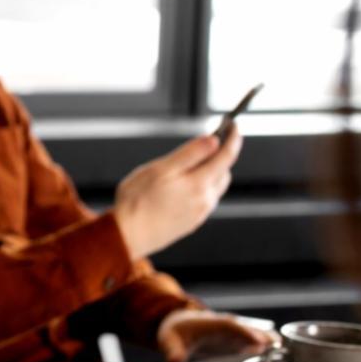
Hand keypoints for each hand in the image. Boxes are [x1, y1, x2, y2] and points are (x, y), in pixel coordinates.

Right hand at [114, 132, 240, 259]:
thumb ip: (189, 154)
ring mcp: (199, 214)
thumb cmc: (138, 201)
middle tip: (205, 146)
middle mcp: (205, 200)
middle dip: (219, 157)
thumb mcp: (160, 169)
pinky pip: (203, 202)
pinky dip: (200, 190)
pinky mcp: (190, 224)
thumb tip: (213, 140)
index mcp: (199, 183)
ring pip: (214, 189)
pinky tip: (180, 190)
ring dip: (210, 174)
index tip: (233, 126)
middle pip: (224, 173)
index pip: (226, 156)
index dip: (232, 139)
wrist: (127, 236)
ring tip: (189, 169)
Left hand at [157, 309, 274, 361]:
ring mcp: (232, 332)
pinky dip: (263, 343)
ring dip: (265, 338)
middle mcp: (225, 326)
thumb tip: (174, 361)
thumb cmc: (175, 332)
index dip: (245, 334)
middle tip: (275, 345)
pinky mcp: (236, 339)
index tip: (258, 342)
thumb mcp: (169, 341)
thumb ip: (173, 351)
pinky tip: (276, 349)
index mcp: (210, 324)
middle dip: (260, 336)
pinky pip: (251, 339)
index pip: (230, 327)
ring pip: (251, 333)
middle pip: (245, 329)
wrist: (179, 324)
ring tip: (280, 346)